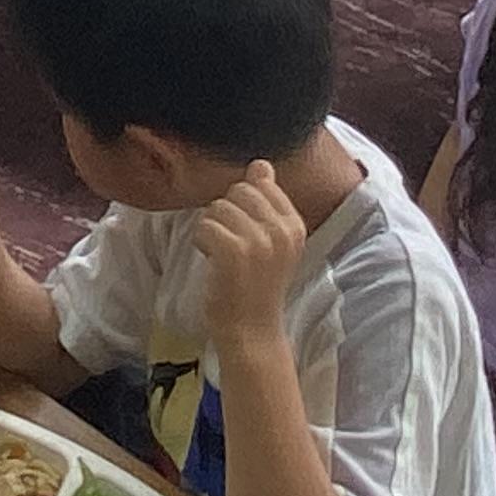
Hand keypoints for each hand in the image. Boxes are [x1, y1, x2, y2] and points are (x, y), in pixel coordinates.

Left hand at [191, 163, 308, 344]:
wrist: (252, 331)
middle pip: (237, 191)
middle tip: (230, 245)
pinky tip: (210, 260)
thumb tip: (260, 164)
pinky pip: (204, 226)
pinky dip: (201, 242)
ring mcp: (259, 241)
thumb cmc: (257, 286)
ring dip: (211, 229)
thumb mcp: (272, 242)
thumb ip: (268, 202)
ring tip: (221, 256)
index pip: (261, 183)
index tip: (245, 233)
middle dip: (225, 214)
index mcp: (295, 225)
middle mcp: (282, 230)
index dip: (243, 205)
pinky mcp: (234, 252)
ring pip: (217, 207)